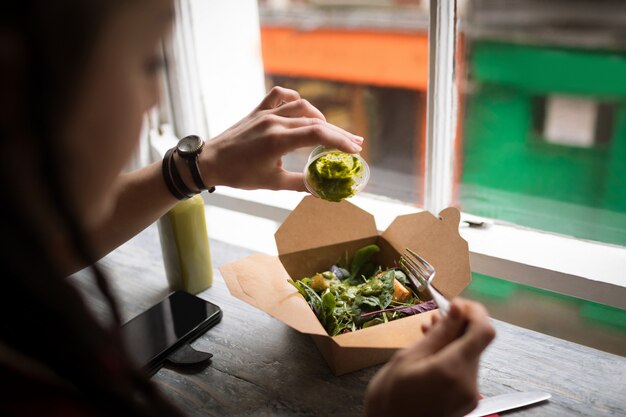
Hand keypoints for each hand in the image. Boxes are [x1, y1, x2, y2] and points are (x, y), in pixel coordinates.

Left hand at [198, 86, 363, 190]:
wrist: (210, 161)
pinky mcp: (258, 110)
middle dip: (338, 133)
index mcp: (278, 140)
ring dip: (321, 118)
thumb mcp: (273, 183)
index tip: (355, 150)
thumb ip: (301, 184)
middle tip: (355, 144)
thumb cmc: (239, 174)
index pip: (318, 134)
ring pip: (302, 106)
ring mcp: (265, 113)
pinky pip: (281, 96)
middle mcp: (274, 122)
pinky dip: (295, 100)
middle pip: (316, 122)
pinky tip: (303, 111)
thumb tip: (325, 191)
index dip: (340, 141)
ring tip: (332, 132)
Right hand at [364, 299, 495, 416]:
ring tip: (429, 333)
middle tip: (436, 317)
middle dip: (460, 325)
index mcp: (452, 370)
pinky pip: (465, 370)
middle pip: (477, 343)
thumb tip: (457, 310)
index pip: (484, 331)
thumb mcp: (408, 357)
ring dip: (454, 340)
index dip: (475, 311)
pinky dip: (452, 356)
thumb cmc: (390, 398)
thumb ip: (439, 333)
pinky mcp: (466, 402)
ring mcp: (469, 395)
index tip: (457, 304)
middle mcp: (468, 384)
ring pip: (471, 355)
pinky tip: (433, 353)